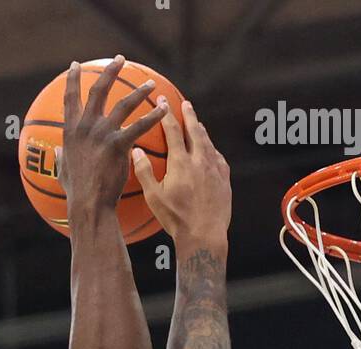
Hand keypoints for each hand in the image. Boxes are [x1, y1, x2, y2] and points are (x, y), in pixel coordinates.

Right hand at [59, 56, 166, 219]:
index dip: (73, 80)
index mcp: (70, 132)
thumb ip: (61, 159)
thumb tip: (56, 152)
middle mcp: (85, 127)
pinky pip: (139, 125)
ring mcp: (101, 134)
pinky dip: (153, 116)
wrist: (88, 207)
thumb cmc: (77, 195)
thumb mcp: (62, 173)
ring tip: (151, 84)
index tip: (76, 66)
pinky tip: (165, 109)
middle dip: (109, 71)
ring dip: (139, 91)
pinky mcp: (117, 144)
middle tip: (119, 59)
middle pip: (98, 91)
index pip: (70, 99)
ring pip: (123, 103)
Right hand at [132, 101, 229, 248]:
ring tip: (198, 124)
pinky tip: (211, 151)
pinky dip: (212, 149)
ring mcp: (215, 169)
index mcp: (180, 163)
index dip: (167, 114)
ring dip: (202, 131)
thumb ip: (144, 172)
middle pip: (195, 130)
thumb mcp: (154, 198)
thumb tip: (136, 150)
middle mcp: (200, 160)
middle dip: (189, 115)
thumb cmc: (176, 219)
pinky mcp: (224, 179)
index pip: (173, 131)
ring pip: (208, 142)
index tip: (164, 101)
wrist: (204, 235)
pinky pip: (219, 158)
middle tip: (186, 104)